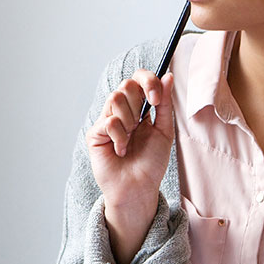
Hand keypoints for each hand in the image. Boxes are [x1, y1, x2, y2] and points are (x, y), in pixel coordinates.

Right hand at [86, 70, 175, 215]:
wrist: (139, 187)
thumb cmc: (151, 162)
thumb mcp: (164, 130)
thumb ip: (165, 103)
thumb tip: (168, 75)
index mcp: (139, 107)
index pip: (138, 79)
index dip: (147, 81)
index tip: (156, 98)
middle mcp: (121, 111)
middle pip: (126, 84)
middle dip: (139, 101)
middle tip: (142, 122)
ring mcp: (106, 120)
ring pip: (115, 98)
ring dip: (129, 119)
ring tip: (131, 137)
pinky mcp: (95, 134)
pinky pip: (109, 121)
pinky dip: (120, 136)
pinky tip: (121, 150)